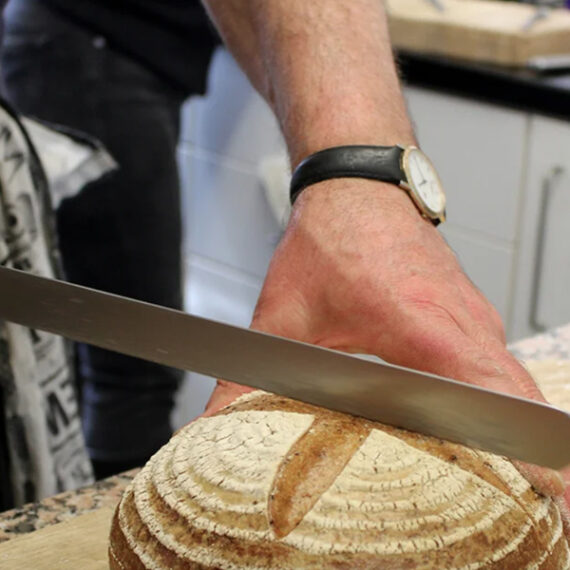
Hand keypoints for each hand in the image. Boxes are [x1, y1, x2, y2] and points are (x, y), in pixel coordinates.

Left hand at [204, 178, 564, 505]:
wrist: (360, 185)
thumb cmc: (330, 239)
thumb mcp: (282, 314)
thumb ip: (246, 377)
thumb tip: (218, 425)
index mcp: (418, 321)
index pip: (487, 394)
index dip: (526, 450)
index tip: (555, 496)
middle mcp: (459, 320)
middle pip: (518, 398)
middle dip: (543, 456)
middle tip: (553, 512)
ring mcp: (473, 315)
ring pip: (515, 383)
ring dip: (526, 432)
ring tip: (533, 484)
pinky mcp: (471, 315)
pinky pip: (500, 365)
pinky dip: (506, 401)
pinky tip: (495, 431)